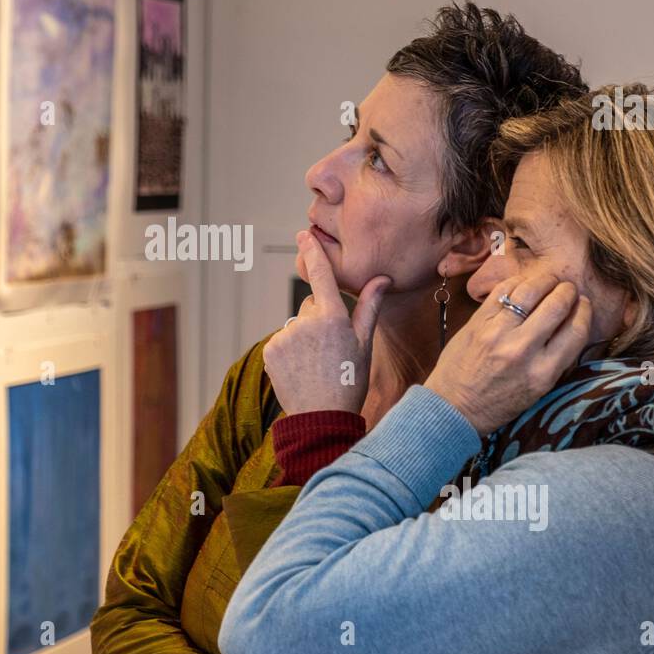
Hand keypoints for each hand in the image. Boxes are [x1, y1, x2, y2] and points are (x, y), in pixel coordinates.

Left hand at [262, 230, 389, 414]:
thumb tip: (382, 278)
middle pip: (311, 304)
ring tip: (317, 362)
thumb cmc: (350, 381)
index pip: (321, 275)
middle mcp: (306, 323)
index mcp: (332, 318)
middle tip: (331, 348)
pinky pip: (282, 339)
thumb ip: (368, 307)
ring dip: (304, 335)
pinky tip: (302, 368)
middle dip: (319, 317)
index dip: (312, 252)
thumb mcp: (364, 343)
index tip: (303, 235)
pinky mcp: (270, 350)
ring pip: (296, 323)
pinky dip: (290, 349)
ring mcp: (286, 336)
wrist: (322, 418)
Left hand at [423, 271, 591, 434]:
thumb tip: (572, 322)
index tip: (583, 304)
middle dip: (567, 291)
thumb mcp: (538, 390)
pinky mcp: (477, 322)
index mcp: (543, 373)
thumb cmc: (498, 402)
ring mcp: (497, 333)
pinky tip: (524, 284)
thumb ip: (556, 358)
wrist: (453, 407)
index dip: (584, 311)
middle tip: (567, 289)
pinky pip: (502, 290)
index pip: (576, 331)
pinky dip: (518, 282)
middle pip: (557, 305)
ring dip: (545, 281)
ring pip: (530, 291)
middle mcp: (523, 350)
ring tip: (548, 281)